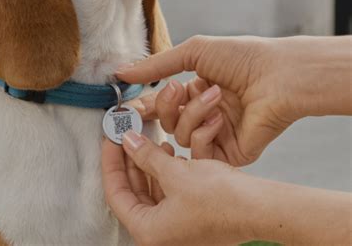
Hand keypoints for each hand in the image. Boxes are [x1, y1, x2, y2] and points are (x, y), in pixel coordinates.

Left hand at [102, 131, 351, 245]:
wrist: (259, 209)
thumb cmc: (219, 198)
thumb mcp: (175, 172)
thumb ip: (146, 156)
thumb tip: (126, 140)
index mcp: (149, 231)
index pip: (116, 193)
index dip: (111, 163)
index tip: (109, 139)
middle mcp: (159, 233)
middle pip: (132, 191)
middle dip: (130, 160)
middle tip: (126, 134)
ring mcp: (174, 227)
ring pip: (150, 189)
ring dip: (148, 163)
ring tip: (150, 138)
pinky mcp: (188, 217)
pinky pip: (166, 192)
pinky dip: (164, 171)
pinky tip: (169, 150)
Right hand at [122, 35, 351, 164]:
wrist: (277, 75)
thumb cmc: (240, 57)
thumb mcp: (193, 52)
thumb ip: (155, 66)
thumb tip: (121, 72)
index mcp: (195, 91)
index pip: (159, 104)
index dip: (143, 105)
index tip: (125, 107)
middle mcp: (203, 114)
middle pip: (165, 122)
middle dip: (166, 106)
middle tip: (177, 88)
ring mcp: (216, 134)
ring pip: (180, 136)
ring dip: (193, 113)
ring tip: (216, 96)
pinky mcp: (229, 154)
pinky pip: (200, 153)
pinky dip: (205, 132)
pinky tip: (221, 118)